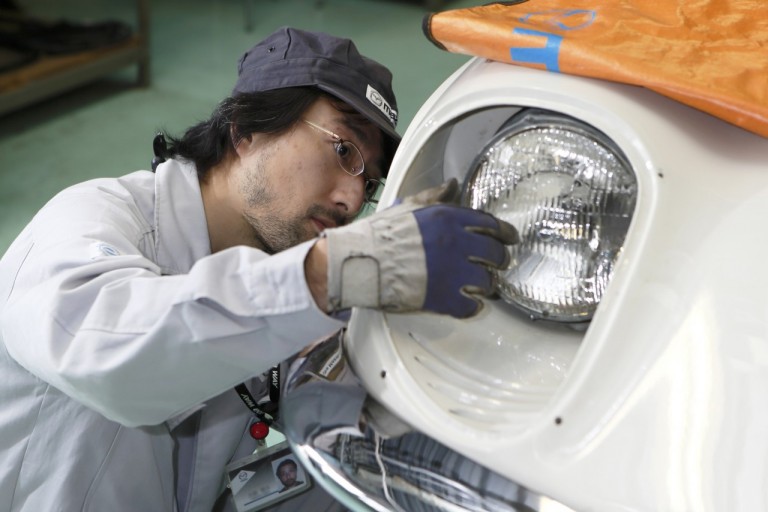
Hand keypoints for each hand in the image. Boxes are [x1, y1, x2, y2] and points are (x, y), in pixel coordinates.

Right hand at [323, 179, 518, 317]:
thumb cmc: (378, 235)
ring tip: (480, 286)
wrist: (360, 262)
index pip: (490, 225)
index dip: (505, 233)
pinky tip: (467, 303)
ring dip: (486, 285)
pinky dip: (472, 306)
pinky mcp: (443, 298)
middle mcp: (456, 243)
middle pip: (496, 255)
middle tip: (496, 266)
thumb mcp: (407, 206)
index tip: (510, 239)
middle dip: (499, 261)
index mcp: (448, 219)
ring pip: (488, 282)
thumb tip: (452, 185)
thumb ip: (434, 197)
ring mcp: (452, 272)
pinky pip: (471, 306)